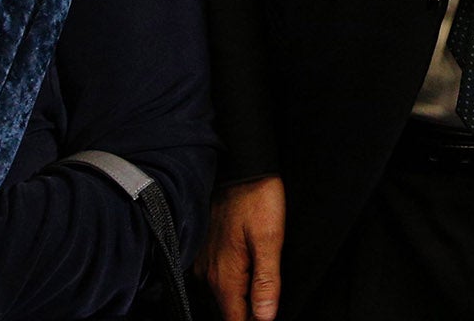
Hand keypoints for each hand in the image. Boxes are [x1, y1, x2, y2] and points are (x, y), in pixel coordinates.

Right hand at [200, 176, 284, 320]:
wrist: (241, 168)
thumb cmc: (257, 198)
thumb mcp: (270, 239)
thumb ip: (266, 281)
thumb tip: (264, 317)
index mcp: (226, 276)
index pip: (235, 319)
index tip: (263, 318)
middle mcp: (209, 273)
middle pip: (227, 310)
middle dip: (245, 314)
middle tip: (263, 309)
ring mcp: (204, 262)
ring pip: (220, 295)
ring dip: (237, 301)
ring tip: (256, 298)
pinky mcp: (205, 250)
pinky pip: (215, 278)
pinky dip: (230, 284)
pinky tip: (243, 277)